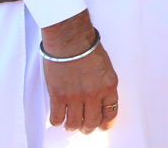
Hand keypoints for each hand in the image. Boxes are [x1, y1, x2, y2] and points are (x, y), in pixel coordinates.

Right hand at [41, 10, 119, 133]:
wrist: (70, 40)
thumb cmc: (87, 48)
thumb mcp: (105, 67)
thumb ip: (103, 85)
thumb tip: (98, 100)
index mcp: (109, 86)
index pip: (111, 112)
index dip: (106, 123)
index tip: (102, 126)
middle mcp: (94, 94)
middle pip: (92, 122)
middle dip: (88, 128)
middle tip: (84, 127)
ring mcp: (75, 97)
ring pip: (74, 124)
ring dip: (72, 126)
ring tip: (70, 124)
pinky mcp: (58, 96)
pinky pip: (57, 118)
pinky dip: (57, 121)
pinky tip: (58, 117)